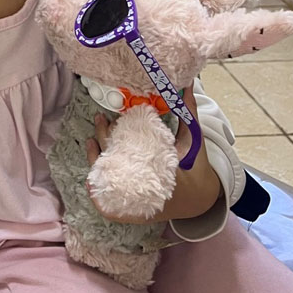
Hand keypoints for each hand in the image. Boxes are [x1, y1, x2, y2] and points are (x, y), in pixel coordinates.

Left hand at [86, 85, 221, 223]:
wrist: (200, 198)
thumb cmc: (197, 166)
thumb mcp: (195, 138)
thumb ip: (189, 111)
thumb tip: (186, 83)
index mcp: (166, 171)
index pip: (136, 152)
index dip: (119, 135)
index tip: (114, 120)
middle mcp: (150, 188)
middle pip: (118, 164)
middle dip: (105, 141)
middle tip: (101, 120)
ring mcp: (140, 201)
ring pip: (110, 184)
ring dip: (97, 162)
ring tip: (91, 141)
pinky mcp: (134, 209)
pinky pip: (110, 207)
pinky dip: (98, 192)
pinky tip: (91, 174)